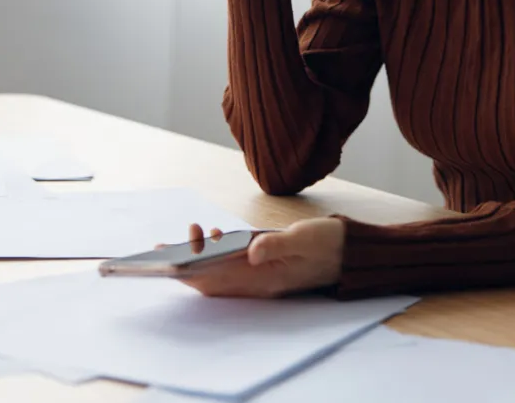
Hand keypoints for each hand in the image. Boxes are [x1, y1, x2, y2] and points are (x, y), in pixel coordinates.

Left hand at [177, 218, 344, 297]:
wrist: (351, 252)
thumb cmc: (329, 243)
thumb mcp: (303, 238)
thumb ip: (275, 245)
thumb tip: (250, 251)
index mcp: (266, 279)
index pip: (218, 282)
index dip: (191, 273)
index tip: (171, 260)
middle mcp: (260, 283)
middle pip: (213, 281)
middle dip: (186, 265)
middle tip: (163, 246)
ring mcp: (263, 276)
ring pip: (221, 273)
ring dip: (201, 257)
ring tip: (191, 232)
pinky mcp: (266, 267)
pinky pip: (235, 266)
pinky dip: (219, 253)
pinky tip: (215, 236)